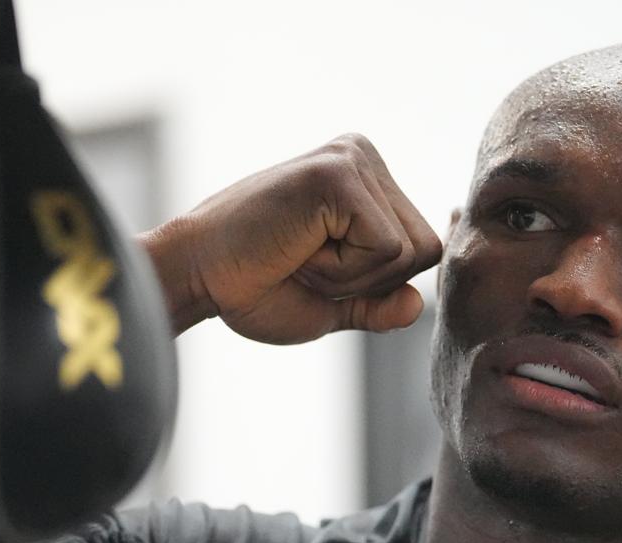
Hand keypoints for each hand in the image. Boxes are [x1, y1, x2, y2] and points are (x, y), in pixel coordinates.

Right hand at [140, 135, 442, 343]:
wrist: (197, 277)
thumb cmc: (253, 288)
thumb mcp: (333, 304)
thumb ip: (378, 304)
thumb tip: (416, 306)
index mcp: (367, 181)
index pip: (422, 250)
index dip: (375, 284)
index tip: (314, 268)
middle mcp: (364, 158)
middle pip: (424, 250)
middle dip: (368, 281)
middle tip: (304, 264)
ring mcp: (353, 159)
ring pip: (407, 252)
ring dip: (352, 277)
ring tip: (298, 252)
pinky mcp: (339, 173)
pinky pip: (384, 249)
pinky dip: (341, 271)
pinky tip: (297, 248)